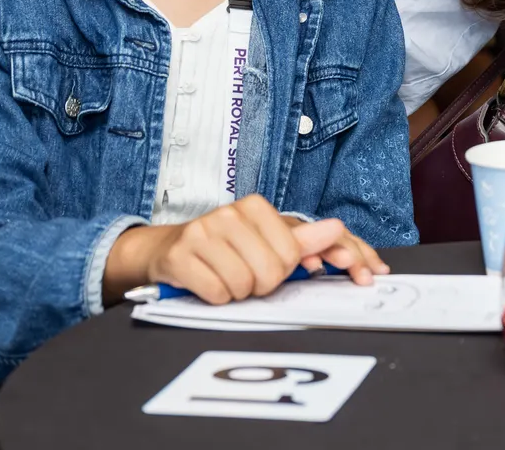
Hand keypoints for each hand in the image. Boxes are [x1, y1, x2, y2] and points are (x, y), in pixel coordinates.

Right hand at [105, 194, 389, 304]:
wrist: (168, 251)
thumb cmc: (224, 248)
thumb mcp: (264, 239)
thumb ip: (303, 238)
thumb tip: (336, 228)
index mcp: (254, 207)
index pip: (290, 254)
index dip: (280, 271)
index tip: (265, 266)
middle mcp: (228, 213)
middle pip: (268, 272)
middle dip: (258, 284)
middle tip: (243, 275)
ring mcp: (202, 232)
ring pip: (242, 285)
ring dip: (235, 292)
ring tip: (224, 278)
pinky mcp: (180, 255)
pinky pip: (215, 293)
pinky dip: (215, 298)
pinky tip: (207, 284)